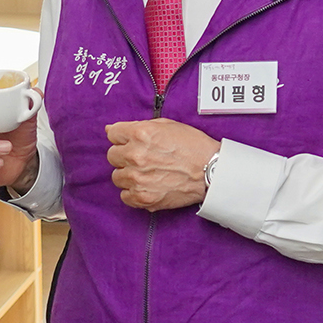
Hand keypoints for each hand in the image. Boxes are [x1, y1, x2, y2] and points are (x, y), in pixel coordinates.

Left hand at [105, 119, 219, 211]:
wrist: (212, 172)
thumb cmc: (193, 146)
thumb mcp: (167, 125)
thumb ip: (137, 126)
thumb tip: (110, 130)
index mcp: (140, 134)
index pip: (113, 134)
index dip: (123, 138)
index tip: (131, 142)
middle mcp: (135, 155)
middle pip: (112, 155)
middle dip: (124, 155)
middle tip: (143, 158)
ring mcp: (137, 178)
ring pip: (117, 177)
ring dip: (128, 175)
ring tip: (148, 173)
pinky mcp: (142, 197)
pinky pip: (125, 196)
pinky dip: (134, 192)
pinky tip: (148, 186)